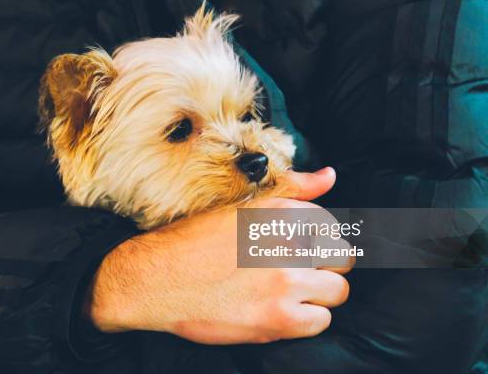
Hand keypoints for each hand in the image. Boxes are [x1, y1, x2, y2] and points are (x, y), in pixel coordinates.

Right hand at [86, 167, 352, 343]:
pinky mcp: (278, 318)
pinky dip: (305, 318)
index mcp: (277, 210)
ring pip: (336, 290)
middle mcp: (286, 242)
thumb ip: (291, 189)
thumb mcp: (237, 205)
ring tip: (288, 291)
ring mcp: (284, 281)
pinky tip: (281, 310)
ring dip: (316, 293)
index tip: (300, 249)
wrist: (155, 280)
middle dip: (323, 264)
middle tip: (295, 270)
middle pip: (341, 257)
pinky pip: (321, 321)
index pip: (330, 225)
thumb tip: (330, 174)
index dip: (317, 239)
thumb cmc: (191, 241)